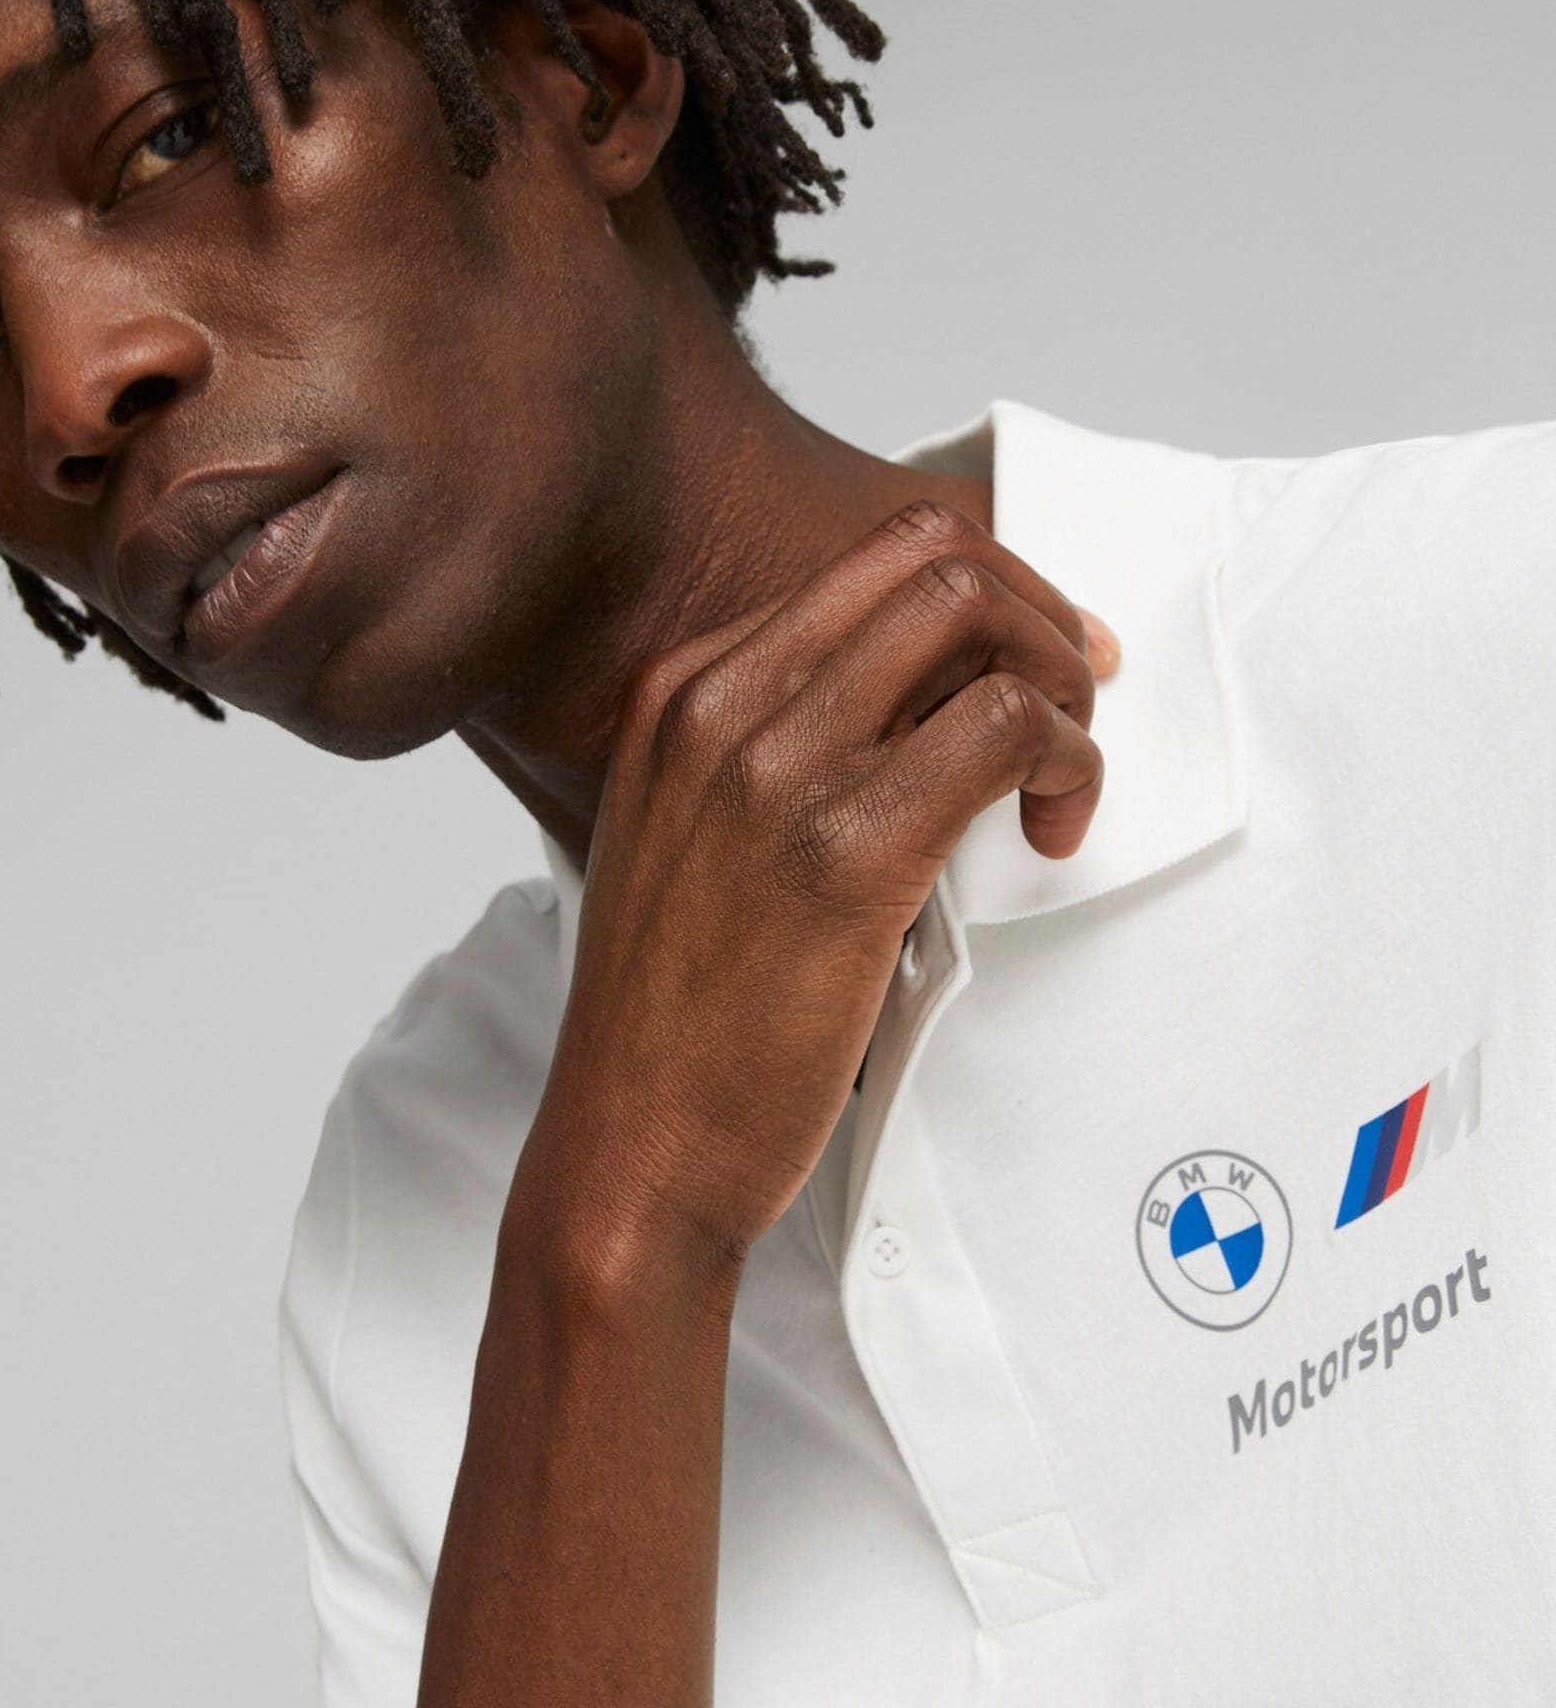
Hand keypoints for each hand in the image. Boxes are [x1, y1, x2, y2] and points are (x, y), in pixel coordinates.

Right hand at [521, 497, 1118, 1272]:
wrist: (630, 1149)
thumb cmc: (672, 1022)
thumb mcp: (686, 843)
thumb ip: (770, 758)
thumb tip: (918, 715)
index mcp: (683, 693)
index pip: (870, 564)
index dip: (982, 597)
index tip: (1032, 661)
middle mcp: (722, 705)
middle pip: (932, 558)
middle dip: (1037, 613)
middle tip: (1077, 695)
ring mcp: (779, 768)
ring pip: (975, 618)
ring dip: (1059, 681)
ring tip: (1061, 774)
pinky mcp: (848, 849)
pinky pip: (1006, 726)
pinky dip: (1066, 762)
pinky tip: (1051, 831)